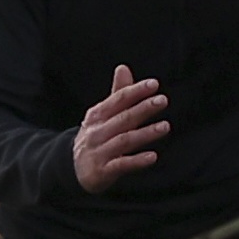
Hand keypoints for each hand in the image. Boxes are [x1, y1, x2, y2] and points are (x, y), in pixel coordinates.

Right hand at [70, 63, 167, 189]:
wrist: (74, 169)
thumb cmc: (95, 137)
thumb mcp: (102, 115)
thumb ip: (117, 94)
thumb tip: (123, 68)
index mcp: (97, 115)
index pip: (118, 100)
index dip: (135, 91)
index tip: (154, 84)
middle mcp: (97, 132)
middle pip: (123, 119)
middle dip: (143, 109)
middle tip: (162, 101)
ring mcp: (99, 152)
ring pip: (124, 141)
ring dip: (145, 133)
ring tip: (164, 126)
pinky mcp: (102, 171)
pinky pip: (121, 165)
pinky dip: (137, 161)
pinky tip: (152, 157)